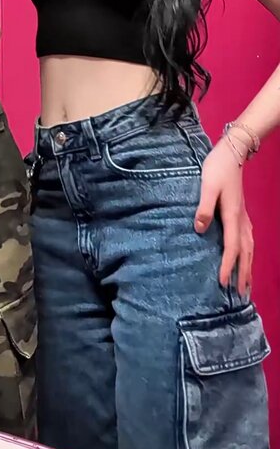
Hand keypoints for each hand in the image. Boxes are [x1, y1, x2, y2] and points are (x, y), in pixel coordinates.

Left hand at [194, 137, 253, 295]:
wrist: (231, 153)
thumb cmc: (217, 169)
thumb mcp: (207, 186)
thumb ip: (203, 207)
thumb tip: (199, 230)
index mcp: (232, 216)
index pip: (232, 248)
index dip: (228, 266)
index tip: (223, 283)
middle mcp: (241, 220)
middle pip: (245, 253)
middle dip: (243, 274)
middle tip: (241, 295)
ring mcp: (243, 217)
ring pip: (250, 248)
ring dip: (248, 267)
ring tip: (247, 284)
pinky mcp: (242, 213)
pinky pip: (248, 241)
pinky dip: (249, 254)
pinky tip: (246, 258)